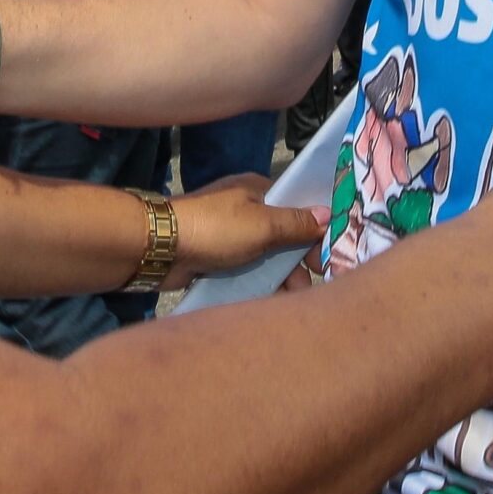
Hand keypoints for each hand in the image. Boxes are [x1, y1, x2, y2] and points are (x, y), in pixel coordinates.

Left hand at [166, 175, 325, 290]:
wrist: (160, 248)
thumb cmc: (215, 229)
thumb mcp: (261, 225)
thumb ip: (295, 223)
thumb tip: (329, 214)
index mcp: (257, 191)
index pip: (298, 208)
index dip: (317, 232)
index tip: (332, 257)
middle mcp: (246, 210)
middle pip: (284, 236)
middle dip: (300, 261)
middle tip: (314, 286)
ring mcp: (230, 235)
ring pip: (267, 257)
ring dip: (282, 276)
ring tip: (294, 300)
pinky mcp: (217, 257)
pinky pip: (247, 271)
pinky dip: (261, 283)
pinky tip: (273, 302)